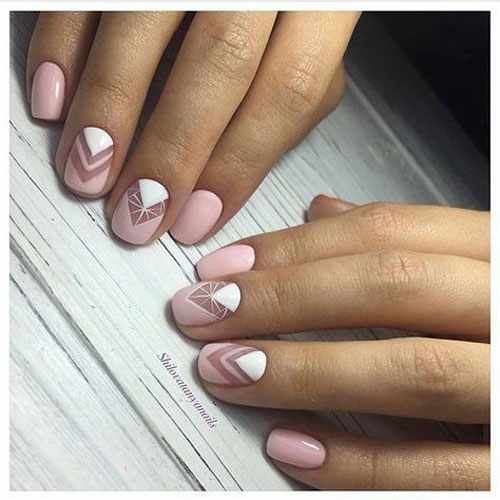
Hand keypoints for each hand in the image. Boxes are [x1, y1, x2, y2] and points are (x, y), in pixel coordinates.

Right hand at [27, 12, 358, 244]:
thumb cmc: (286, 3)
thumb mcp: (313, 46)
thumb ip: (290, 101)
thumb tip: (237, 177)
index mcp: (321, 3)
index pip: (288, 92)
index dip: (239, 166)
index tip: (199, 218)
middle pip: (221, 63)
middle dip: (172, 150)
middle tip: (141, 211)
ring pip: (144, 25)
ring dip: (108, 108)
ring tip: (89, 172)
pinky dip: (63, 48)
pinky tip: (55, 103)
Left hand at [171, 196, 489, 489]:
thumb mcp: (471, 269)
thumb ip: (402, 242)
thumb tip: (321, 212)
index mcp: (497, 257)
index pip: (388, 230)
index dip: (294, 247)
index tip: (220, 266)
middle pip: (392, 284)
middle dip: (284, 297)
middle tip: (202, 312)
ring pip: (412, 369)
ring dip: (304, 371)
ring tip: (225, 370)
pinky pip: (440, 470)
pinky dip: (360, 463)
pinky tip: (289, 448)